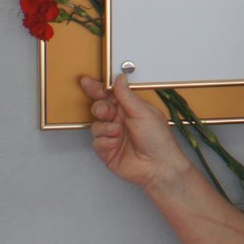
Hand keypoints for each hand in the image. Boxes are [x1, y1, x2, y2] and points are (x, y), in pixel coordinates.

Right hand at [80, 74, 188, 190]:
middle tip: (106, 113)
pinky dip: (105, 142)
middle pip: (99, 108)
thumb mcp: (143, 112)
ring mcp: (112, 136)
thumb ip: (127, 96)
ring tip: (118, 133)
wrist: (158, 165)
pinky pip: (96, 142)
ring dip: (105, 129)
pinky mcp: (107, 150)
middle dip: (100, 109)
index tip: (86, 82)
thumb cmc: (158, 139)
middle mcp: (120, 121)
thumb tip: (120, 78)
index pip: (110, 95)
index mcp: (130, 109)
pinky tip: (115, 144)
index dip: (97, 88)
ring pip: (96, 126)